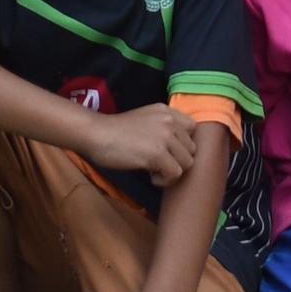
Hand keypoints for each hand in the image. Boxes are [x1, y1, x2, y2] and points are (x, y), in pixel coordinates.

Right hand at [79, 103, 206, 187]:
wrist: (97, 134)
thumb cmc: (116, 131)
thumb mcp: (145, 119)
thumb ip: (163, 126)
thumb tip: (180, 148)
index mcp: (167, 111)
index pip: (193, 129)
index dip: (182, 144)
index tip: (168, 151)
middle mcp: (169, 121)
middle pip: (192, 149)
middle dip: (177, 160)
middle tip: (158, 163)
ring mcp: (165, 136)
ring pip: (187, 163)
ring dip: (172, 171)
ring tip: (154, 170)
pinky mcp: (158, 154)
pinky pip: (175, 174)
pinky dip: (164, 180)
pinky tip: (150, 175)